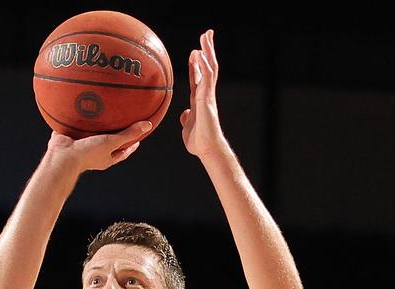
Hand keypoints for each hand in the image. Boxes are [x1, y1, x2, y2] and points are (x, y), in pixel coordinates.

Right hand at [46, 120, 152, 173]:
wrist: (62, 156)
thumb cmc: (87, 153)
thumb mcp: (112, 142)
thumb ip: (128, 134)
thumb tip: (148, 125)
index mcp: (105, 158)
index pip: (123, 151)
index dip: (132, 144)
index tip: (139, 136)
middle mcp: (95, 152)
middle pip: (109, 142)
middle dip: (115, 132)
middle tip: (122, 120)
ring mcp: (82, 145)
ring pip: (93, 133)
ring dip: (97, 124)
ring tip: (103, 110)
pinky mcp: (71, 137)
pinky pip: (78, 126)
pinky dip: (81, 118)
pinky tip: (83, 106)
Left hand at [180, 30, 227, 159]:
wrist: (206, 148)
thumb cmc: (198, 141)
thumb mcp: (188, 126)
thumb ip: (187, 118)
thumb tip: (184, 113)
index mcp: (198, 99)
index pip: (198, 77)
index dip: (196, 65)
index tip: (194, 52)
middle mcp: (205, 94)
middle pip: (207, 67)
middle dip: (206, 51)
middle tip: (206, 35)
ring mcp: (208, 94)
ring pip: (210, 68)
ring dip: (207, 51)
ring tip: (206, 36)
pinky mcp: (208, 98)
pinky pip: (207, 78)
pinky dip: (204, 64)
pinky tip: (201, 53)